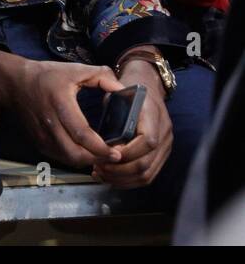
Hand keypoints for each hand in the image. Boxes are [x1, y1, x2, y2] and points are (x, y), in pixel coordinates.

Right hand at [3, 58, 125, 168]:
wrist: (13, 82)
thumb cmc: (45, 75)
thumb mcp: (75, 69)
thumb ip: (102, 77)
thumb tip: (122, 90)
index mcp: (60, 103)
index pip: (82, 134)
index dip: (101, 147)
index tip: (117, 151)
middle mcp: (49, 123)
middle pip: (76, 153)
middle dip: (98, 159)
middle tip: (114, 156)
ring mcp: (42, 135)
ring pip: (68, 159)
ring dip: (87, 161)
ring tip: (102, 155)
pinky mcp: (38, 141)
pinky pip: (60, 157)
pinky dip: (75, 158)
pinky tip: (85, 152)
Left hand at [92, 59, 173, 187]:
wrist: (147, 83)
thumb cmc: (128, 90)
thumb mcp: (116, 95)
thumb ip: (112, 116)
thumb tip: (101, 143)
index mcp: (153, 115)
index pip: (147, 141)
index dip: (127, 153)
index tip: (105, 154)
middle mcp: (164, 133)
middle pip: (146, 163)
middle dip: (119, 171)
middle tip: (98, 168)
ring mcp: (165, 145)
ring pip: (147, 174)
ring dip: (122, 179)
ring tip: (102, 174)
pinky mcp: (161, 154)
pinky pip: (148, 174)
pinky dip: (129, 180)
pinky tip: (111, 177)